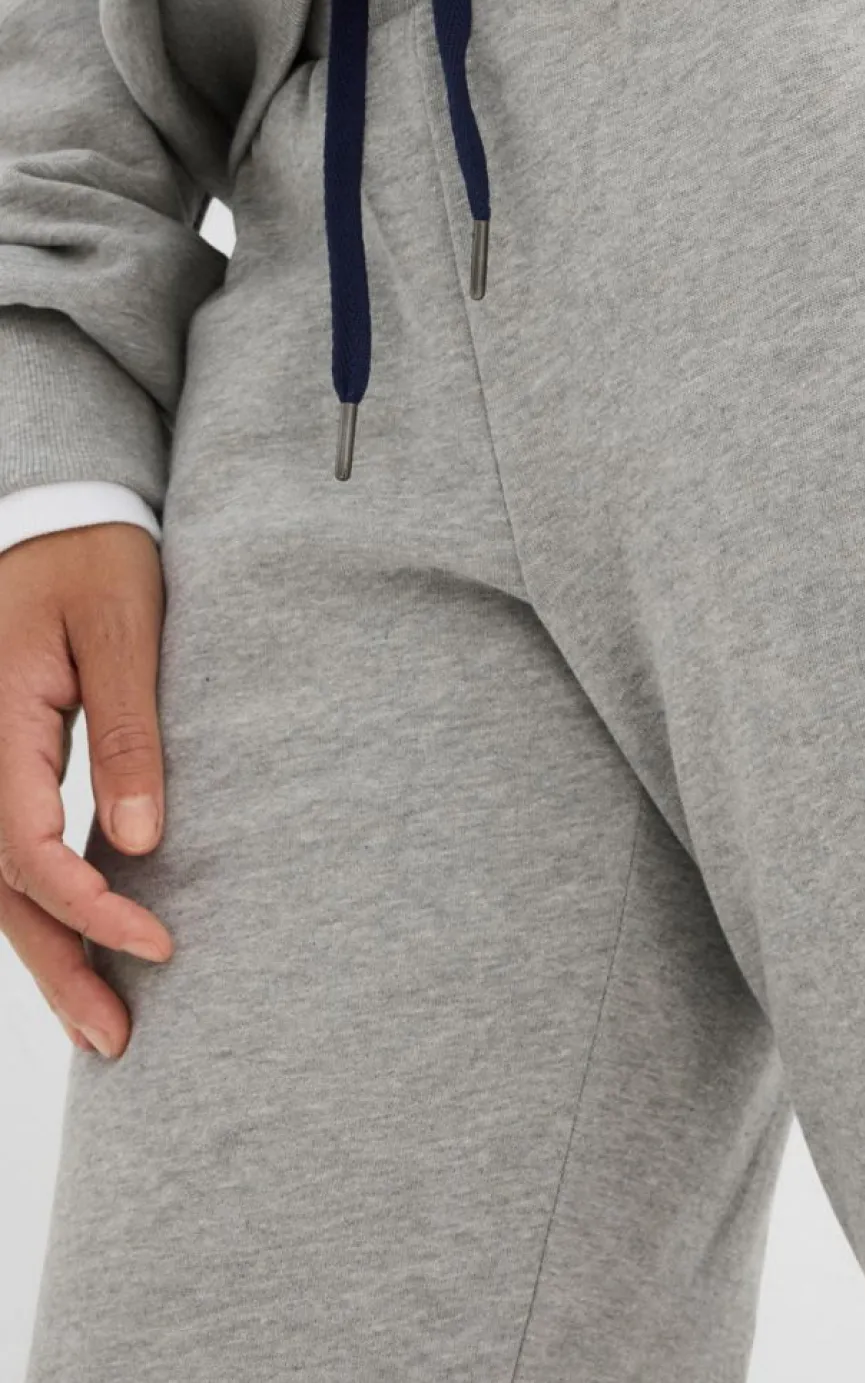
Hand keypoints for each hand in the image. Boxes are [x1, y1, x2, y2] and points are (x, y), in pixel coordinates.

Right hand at [0, 524, 172, 1058]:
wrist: (53, 511)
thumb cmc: (92, 554)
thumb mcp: (123, 629)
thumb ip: (128, 732)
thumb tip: (139, 841)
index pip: (28, 850)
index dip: (91, 909)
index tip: (161, 943)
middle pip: (2, 888)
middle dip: (58, 967)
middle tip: (116, 1040)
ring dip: (47, 951)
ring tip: (102, 1021)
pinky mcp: (2, 761)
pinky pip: (11, 848)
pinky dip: (42, 905)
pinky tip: (81, 947)